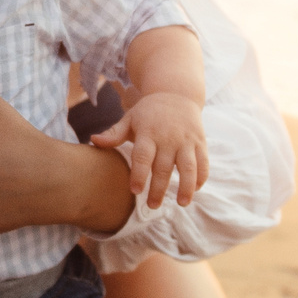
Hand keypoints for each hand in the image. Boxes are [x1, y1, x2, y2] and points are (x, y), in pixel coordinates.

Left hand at [92, 92, 207, 207]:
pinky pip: (203, 162)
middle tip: (152, 206)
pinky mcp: (199, 142)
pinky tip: (195, 190)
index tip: (135, 191)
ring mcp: (186, 140)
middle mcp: (168, 137)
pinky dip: (201, 177)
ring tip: (182, 203)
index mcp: (148, 132)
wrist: (176, 92)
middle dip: (158, 188)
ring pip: (188, 167)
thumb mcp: (130, 119)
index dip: (139, 174)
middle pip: (163, 167)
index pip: (142, 156)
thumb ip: (113, 134)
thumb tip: (93, 141)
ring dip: (186, 187)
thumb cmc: (148, 112)